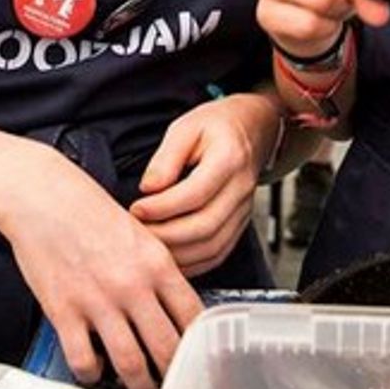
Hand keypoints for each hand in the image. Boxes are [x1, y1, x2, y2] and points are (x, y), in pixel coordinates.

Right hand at [0, 153, 202, 388]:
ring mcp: (98, 301)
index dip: (199, 346)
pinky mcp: (64, 312)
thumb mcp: (139, 235)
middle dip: (173, 377)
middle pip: (167, 349)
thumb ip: (157, 273)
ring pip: (131, 364)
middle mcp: (132, 285)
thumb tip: (173, 312)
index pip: (193, 318)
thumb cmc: (87, 211)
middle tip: (174, 387)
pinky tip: (96, 369)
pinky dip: (93, 374)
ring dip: (140, 387)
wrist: (40, 196)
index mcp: (157, 263)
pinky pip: (84, 361)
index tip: (197, 360)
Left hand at [130, 93, 277, 275]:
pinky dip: (192, 262)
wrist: (252, 129)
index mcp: (229, 159)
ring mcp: (243, 211)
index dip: (162, 207)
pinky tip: (170, 256)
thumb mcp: (186, 127)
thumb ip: (166, 158)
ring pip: (212, 247)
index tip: (137, 208)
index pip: (195, 193)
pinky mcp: (239, 225)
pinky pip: (218, 254)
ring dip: (177, 253)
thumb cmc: (217, 126)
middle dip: (166, 236)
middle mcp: (241, 189)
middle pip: (205, 226)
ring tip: (149, 244)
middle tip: (138, 231)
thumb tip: (148, 188)